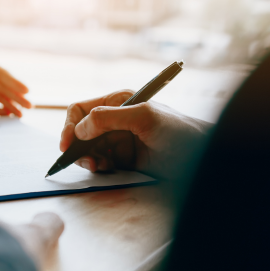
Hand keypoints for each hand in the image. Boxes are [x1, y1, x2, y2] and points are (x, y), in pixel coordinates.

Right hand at [60, 90, 211, 179]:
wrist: (202, 157)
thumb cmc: (180, 132)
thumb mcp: (144, 118)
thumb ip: (109, 118)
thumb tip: (80, 128)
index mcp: (118, 102)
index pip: (80, 109)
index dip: (69, 125)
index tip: (67, 145)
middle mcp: (114, 119)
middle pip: (79, 130)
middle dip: (77, 146)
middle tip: (85, 161)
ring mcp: (117, 139)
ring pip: (87, 148)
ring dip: (87, 158)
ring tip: (98, 166)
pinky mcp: (123, 157)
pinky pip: (99, 161)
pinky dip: (97, 166)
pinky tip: (107, 169)